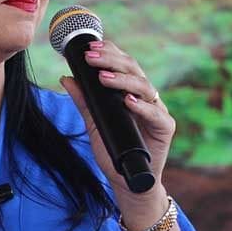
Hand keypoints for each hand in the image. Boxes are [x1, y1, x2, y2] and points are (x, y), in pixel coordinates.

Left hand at [59, 39, 175, 205]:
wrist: (129, 182)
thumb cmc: (114, 151)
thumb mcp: (94, 123)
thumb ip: (84, 101)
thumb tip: (66, 77)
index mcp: (131, 91)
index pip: (123, 64)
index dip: (109, 52)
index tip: (88, 48)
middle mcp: (146, 97)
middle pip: (133, 69)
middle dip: (111, 60)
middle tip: (91, 57)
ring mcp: (157, 110)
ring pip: (145, 86)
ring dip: (123, 80)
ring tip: (103, 77)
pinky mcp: (165, 127)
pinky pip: (156, 113)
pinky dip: (142, 106)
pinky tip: (128, 101)